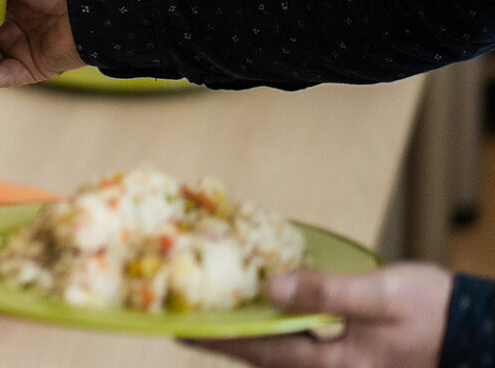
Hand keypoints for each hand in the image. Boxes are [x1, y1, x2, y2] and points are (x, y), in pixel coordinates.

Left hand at [183, 264, 451, 367]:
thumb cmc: (431, 312)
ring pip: (282, 354)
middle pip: (266, 357)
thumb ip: (324, 293)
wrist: (475, 329)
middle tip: (183, 325)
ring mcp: (342, 366)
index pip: (263, 352)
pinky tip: (263, 314)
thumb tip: (270, 288)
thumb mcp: (378, 296)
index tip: (182, 331)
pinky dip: (277, 332)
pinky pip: (302, 347)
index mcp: (336, 365)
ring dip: (248, 337)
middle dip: (225, 341)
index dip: (220, 340)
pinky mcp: (352, 357)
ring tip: (213, 319)